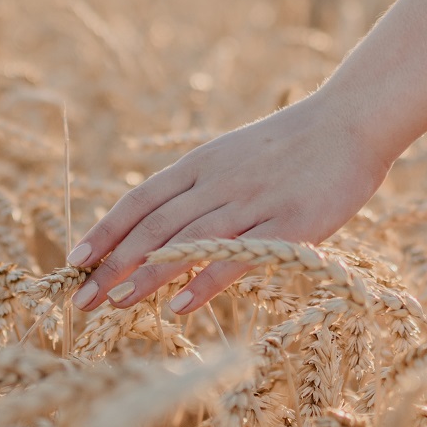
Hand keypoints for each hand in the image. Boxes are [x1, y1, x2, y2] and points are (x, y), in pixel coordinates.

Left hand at [67, 91, 390, 315]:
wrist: (351, 121)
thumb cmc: (293, 144)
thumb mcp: (235, 154)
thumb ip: (201, 186)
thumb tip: (161, 223)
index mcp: (202, 163)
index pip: (140, 200)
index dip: (105, 231)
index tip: (74, 260)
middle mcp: (218, 182)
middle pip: (153, 227)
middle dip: (112, 265)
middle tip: (81, 299)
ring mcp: (252, 203)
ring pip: (186, 242)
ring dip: (145, 276)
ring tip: (114, 305)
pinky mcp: (288, 225)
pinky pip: (238, 256)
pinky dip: (205, 281)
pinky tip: (179, 305)